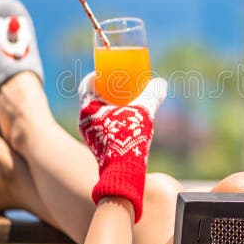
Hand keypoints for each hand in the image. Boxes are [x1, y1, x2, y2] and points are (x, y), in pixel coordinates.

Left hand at [78, 73, 166, 220]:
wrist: (124, 171)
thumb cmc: (130, 138)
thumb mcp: (143, 112)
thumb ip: (152, 95)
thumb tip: (160, 83)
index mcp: (88, 108)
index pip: (87, 84)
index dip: (96, 75)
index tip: (107, 72)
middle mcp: (84, 121)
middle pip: (91, 98)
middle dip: (104, 90)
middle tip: (119, 86)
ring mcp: (88, 135)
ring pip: (95, 114)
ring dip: (108, 106)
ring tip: (124, 104)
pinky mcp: (95, 146)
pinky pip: (100, 126)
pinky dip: (109, 120)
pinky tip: (124, 122)